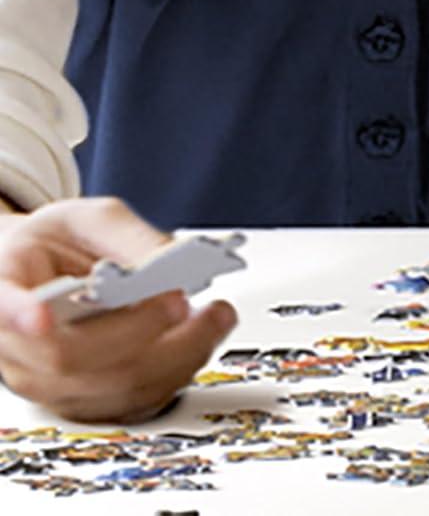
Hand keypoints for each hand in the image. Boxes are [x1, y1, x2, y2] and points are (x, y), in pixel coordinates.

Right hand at [0, 196, 236, 421]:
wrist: (39, 271)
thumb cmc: (55, 244)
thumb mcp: (88, 219)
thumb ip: (127, 237)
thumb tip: (171, 260)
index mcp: (3, 288)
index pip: (2, 307)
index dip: (18, 315)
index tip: (40, 317)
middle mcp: (18, 347)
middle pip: (72, 357)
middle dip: (141, 330)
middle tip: (185, 300)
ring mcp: (46, 382)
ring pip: (107, 388)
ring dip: (173, 355)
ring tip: (215, 316)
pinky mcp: (80, 400)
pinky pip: (129, 403)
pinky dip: (175, 373)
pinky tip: (201, 339)